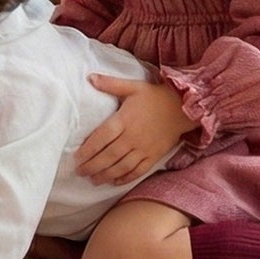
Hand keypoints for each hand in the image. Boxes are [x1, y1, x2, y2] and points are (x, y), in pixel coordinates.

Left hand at [75, 75, 192, 184]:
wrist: (182, 108)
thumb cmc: (154, 96)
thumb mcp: (132, 86)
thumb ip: (110, 83)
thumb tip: (89, 77)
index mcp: (124, 120)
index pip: (101, 137)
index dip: (88, 149)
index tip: (76, 157)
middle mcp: (132, 137)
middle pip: (109, 155)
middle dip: (93, 166)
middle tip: (80, 172)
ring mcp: (144, 149)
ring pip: (122, 166)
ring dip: (106, 175)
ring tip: (93, 180)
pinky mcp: (154, 156)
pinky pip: (138, 171)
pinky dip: (126, 178)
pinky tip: (115, 181)